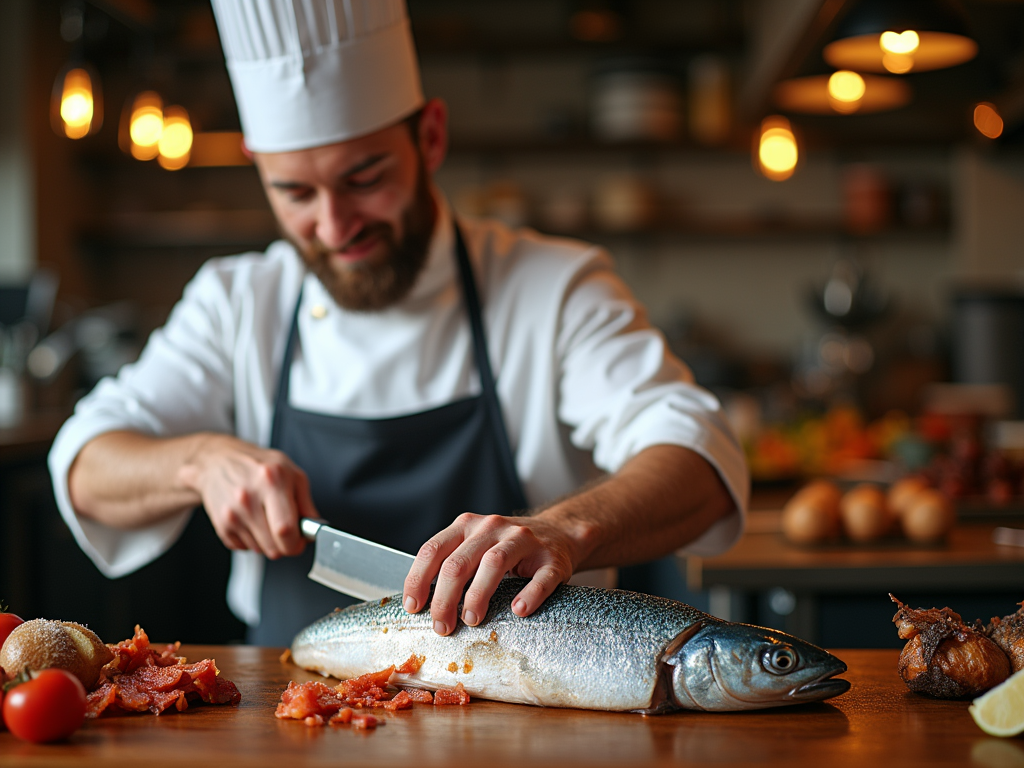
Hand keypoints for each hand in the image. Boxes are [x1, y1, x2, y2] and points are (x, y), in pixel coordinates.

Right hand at [178, 434, 317, 558]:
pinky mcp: (221, 524)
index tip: (300, 541)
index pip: (286, 530)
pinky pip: (244, 548)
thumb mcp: (291, 473)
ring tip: (266, 518)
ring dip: (268, 542)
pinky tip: (251, 520)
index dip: (297, 543)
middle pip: (273, 547)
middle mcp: (248, 498)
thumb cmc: (258, 465)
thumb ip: (306, 503)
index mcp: (272, 481)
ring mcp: (232, 513)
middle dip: (285, 545)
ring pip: (260, 550)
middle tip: (286, 530)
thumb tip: (314, 528)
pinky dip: (251, 540)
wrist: (218, 461)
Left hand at [401, 513, 581, 635]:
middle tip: (442, 626)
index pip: (433, 550)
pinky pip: (540, 578)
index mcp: (467, 526)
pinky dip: (529, 595)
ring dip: (478, 595)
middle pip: (459, 562)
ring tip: (472, 620)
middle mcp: (492, 527)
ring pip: (494, 562)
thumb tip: (422, 605)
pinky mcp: (552, 559)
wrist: (558, 535)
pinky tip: (518, 610)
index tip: (414, 607)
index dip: (418, 580)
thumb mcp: (475, 548)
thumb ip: (451, 566)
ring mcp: (524, 540)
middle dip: (444, 598)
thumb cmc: (507, 550)